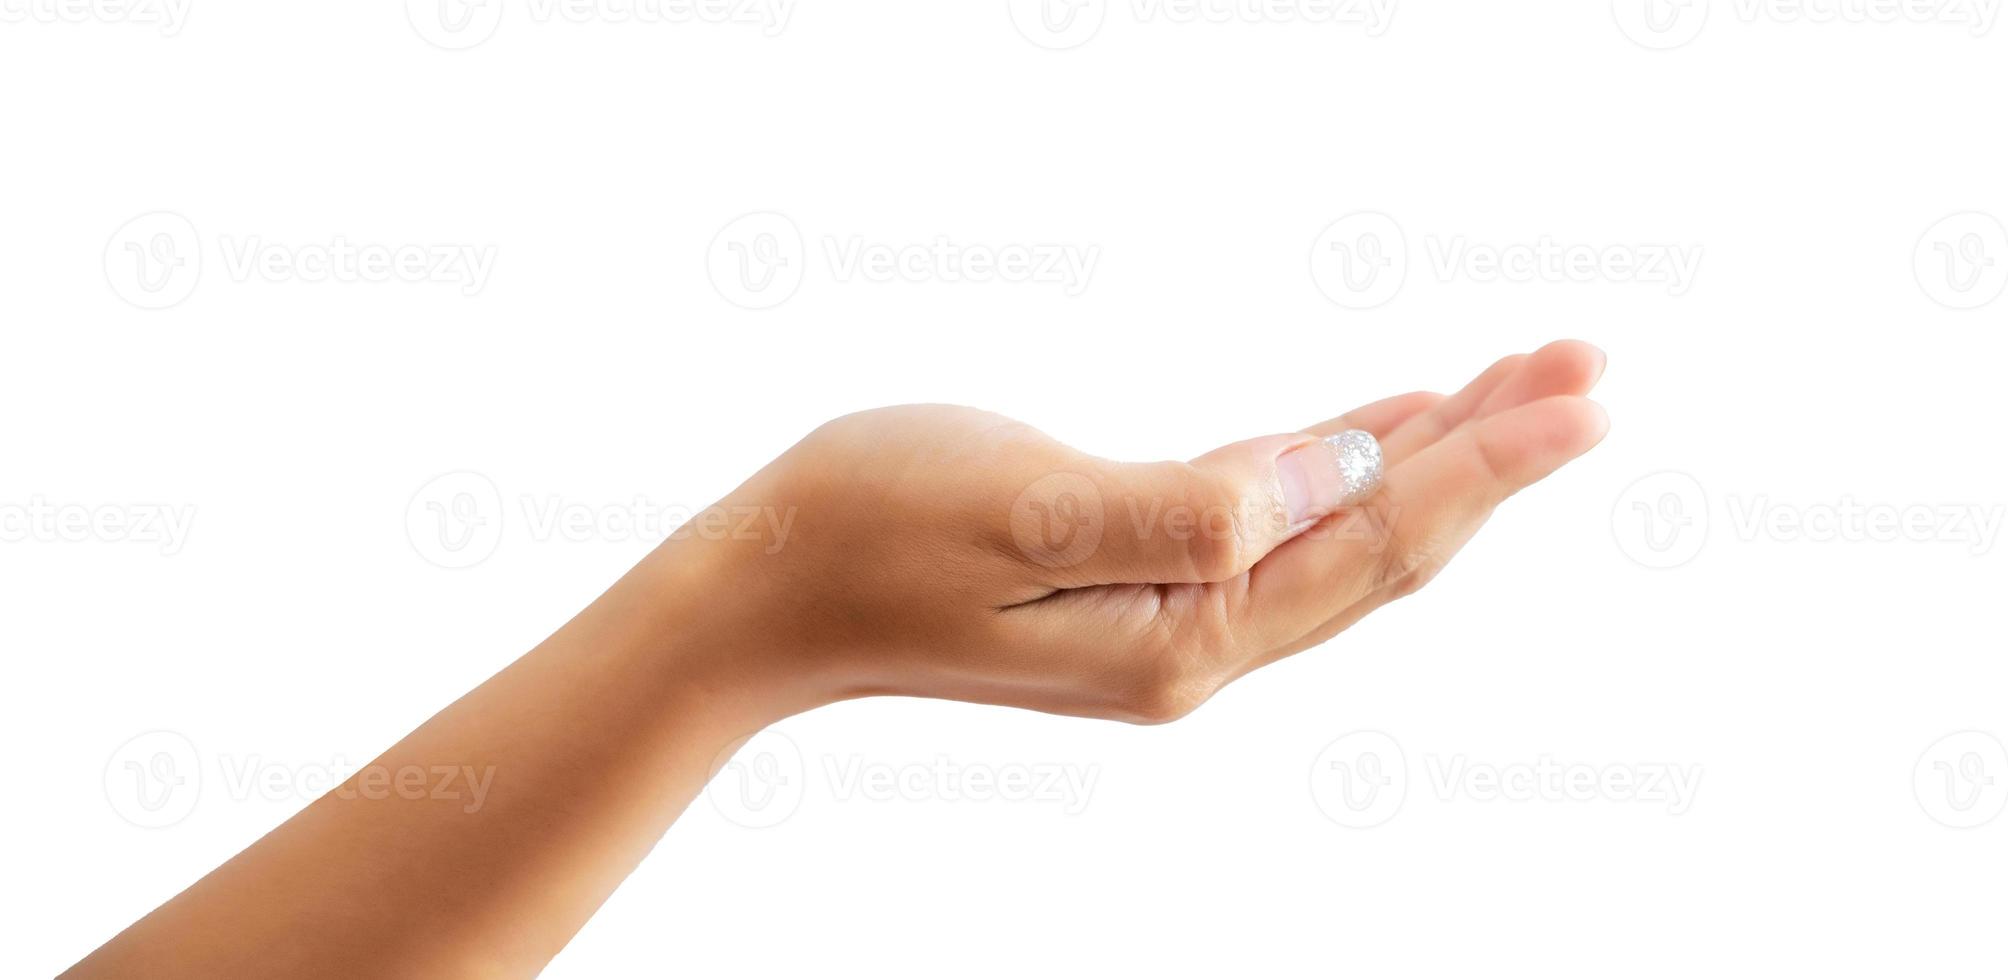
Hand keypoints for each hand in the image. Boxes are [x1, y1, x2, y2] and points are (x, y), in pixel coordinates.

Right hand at [658, 340, 1609, 723]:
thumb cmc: (865, 534)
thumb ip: (1185, 505)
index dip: (1488, 462)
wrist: (760, 598)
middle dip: (1493, 457)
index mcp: (1182, 634)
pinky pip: (1277, 521)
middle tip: (1590, 371)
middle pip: (1385, 544)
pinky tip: (1391, 427)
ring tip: (1526, 387)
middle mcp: (1196, 641)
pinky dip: (1348, 466)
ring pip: (1343, 533)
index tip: (1584, 393)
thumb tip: (1334, 475)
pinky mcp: (1134, 580)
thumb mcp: (1024, 512)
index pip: (1375, 540)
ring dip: (1436, 458)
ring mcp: (1167, 617)